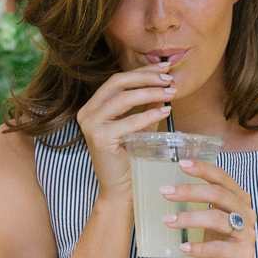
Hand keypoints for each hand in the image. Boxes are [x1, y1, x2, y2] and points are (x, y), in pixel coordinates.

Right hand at [76, 64, 175, 198]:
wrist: (120, 190)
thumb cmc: (131, 157)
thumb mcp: (139, 125)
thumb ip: (147, 105)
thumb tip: (165, 84)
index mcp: (93, 106)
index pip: (118, 80)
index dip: (142, 71)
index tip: (165, 67)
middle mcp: (87, 112)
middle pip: (118, 83)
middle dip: (146, 77)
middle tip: (169, 79)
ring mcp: (90, 125)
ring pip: (123, 98)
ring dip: (150, 92)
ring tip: (170, 92)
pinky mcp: (99, 138)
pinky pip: (128, 121)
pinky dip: (148, 114)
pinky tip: (165, 110)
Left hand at [162, 158, 256, 257]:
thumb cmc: (216, 251)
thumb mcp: (207, 225)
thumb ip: (198, 207)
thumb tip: (168, 189)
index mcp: (238, 202)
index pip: (223, 179)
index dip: (204, 169)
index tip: (181, 164)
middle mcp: (247, 215)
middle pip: (220, 195)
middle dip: (190, 191)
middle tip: (165, 192)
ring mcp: (248, 236)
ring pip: (219, 219)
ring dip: (190, 218)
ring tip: (167, 221)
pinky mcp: (244, 256)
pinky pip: (220, 248)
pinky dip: (199, 247)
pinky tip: (183, 248)